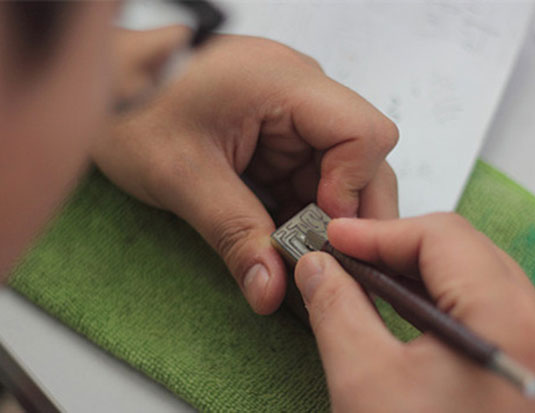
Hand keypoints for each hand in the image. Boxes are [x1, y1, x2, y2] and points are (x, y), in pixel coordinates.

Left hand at [93, 33, 398, 313]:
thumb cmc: (132, 108)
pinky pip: (309, 177)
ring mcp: (291, 113)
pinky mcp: (278, 133)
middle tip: (318, 259)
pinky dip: (301, 211)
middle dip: (345, 213)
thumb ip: (233, 234)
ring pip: (338, 173)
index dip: (355, 188)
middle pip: (362, 157)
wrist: (107, 84)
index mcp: (283, 83)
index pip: (363, 133)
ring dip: (322, 218)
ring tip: (296, 256)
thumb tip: (272, 290)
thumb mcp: (181, 176)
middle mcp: (299, 91)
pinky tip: (283, 238)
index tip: (324, 232)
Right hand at [295, 214, 534, 411]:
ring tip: (368, 283)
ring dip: (418, 276)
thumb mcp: (364, 382)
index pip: (441, 235)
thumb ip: (336, 307)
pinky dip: (443, 305)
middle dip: (398, 250)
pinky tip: (406, 316)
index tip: (335, 238)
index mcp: (510, 320)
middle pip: (465, 251)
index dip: (380, 232)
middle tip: (345, 259)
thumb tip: (318, 266)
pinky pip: (491, 312)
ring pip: (478, 279)